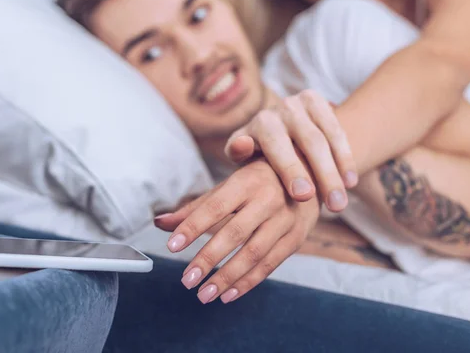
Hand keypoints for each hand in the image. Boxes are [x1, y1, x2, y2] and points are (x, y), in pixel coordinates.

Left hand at [154, 160, 319, 303]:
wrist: (310, 173)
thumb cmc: (258, 179)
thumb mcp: (229, 183)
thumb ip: (196, 206)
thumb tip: (159, 222)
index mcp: (247, 181)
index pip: (215, 206)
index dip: (193, 226)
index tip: (172, 246)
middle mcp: (268, 199)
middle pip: (234, 233)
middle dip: (209, 258)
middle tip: (186, 280)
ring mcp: (285, 220)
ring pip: (254, 254)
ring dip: (227, 277)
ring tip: (204, 295)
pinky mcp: (296, 238)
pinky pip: (270, 265)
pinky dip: (248, 282)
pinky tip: (228, 295)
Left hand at [225, 90, 356, 211]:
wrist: (278, 130)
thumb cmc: (258, 154)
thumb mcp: (243, 155)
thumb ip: (239, 153)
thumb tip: (242, 145)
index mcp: (260, 123)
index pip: (277, 145)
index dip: (290, 169)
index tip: (303, 196)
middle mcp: (282, 109)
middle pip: (309, 142)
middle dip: (323, 174)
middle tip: (334, 207)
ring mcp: (302, 103)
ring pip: (326, 139)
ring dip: (337, 171)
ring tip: (342, 203)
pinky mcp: (320, 102)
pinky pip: (337, 132)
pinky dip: (346, 158)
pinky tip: (350, 182)